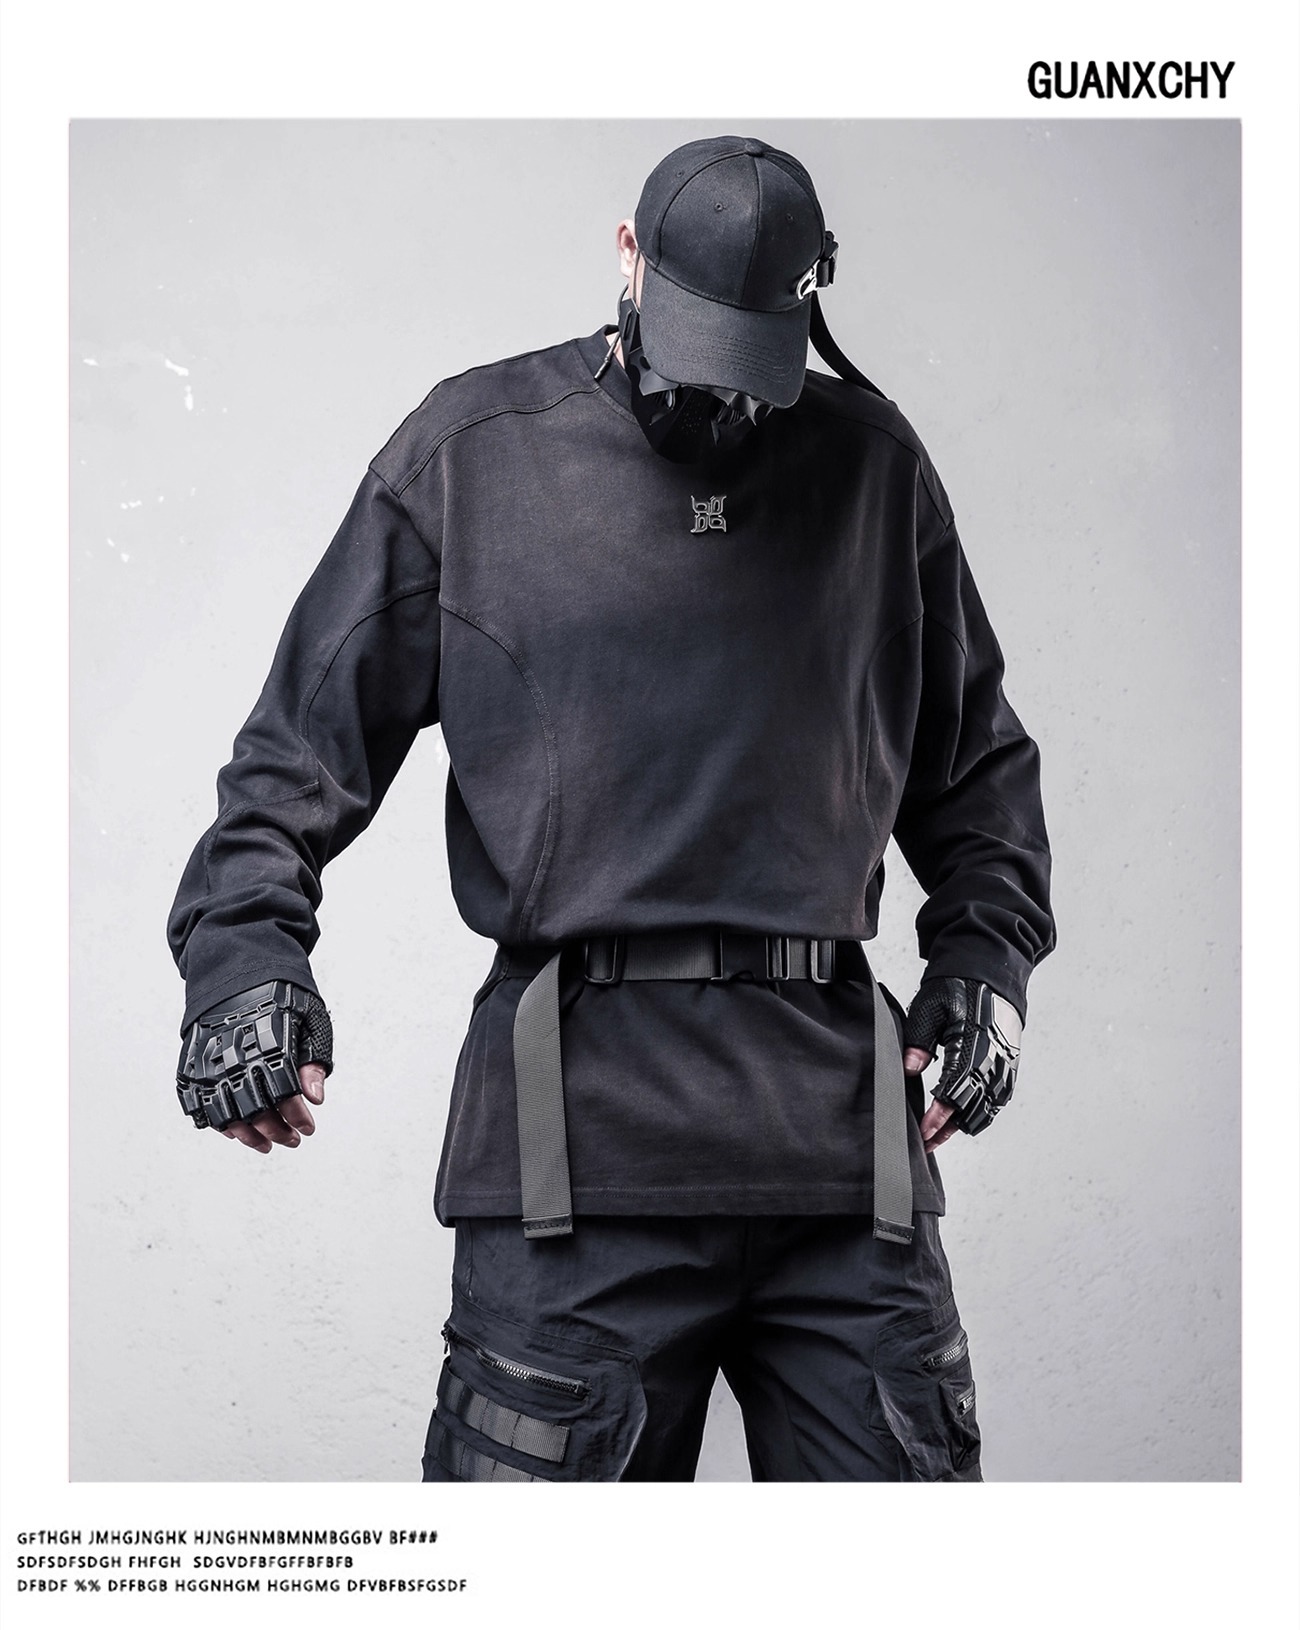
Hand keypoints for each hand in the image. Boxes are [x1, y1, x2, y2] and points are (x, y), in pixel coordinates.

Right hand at [176, 979, 332, 1147]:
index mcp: (270, 1044)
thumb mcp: (310, 1017)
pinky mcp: (192, 1062)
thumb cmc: (280, 993)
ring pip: (227, 1114)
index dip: (298, 1117)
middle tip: (292, 1140)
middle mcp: (237, 1056)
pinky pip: (199, 1103)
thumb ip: (314, 1059)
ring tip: (265, 1144)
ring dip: (247, 1136)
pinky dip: (216, 1122)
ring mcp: (211, 1061)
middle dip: (277, 1132)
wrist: (236, 967)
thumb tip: (316, 1099)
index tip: (308, 1128)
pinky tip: (234, 1130)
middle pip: (257, 1111)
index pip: (285, 1095)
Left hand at [903, 976, 1022, 1140]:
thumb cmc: (958, 986)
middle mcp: (994, 1061)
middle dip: (947, 1129)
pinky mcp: (1009, 1064)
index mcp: (974, 1048)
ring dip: (964, 1124)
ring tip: (939, 1136)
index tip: (922, 1134)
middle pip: (973, 1109)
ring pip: (987, 1109)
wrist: (990, 973)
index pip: (954, 1095)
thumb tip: (909, 1069)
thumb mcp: (929, 1008)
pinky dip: (981, 1112)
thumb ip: (919, 1041)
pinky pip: (998, 1099)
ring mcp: (1005, 1065)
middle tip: (924, 1142)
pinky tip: (964, 1118)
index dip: (937, 1118)